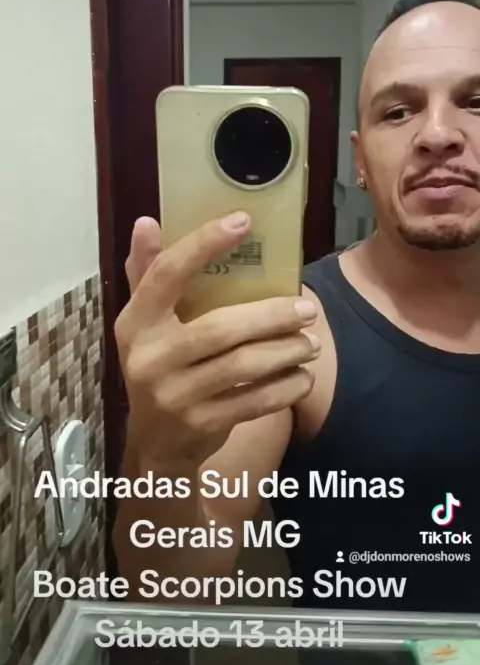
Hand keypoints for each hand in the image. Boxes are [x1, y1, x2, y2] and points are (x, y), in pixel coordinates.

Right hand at [115, 212, 319, 466]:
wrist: (157, 443)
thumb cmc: (159, 365)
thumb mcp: (145, 323)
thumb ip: (147, 273)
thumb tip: (147, 221)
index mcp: (136, 323)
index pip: (167, 275)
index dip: (204, 245)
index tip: (243, 221)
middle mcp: (150, 358)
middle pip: (220, 327)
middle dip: (271, 316)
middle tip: (307, 308)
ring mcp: (175, 395)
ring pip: (243, 365)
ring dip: (286, 351)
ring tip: (311, 342)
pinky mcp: (202, 423)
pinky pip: (254, 401)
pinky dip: (286, 387)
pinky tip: (303, 376)